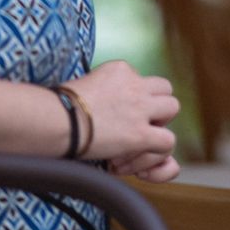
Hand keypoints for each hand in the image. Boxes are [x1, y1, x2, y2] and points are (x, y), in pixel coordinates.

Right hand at [67, 60, 180, 180]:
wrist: (57, 120)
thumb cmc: (57, 107)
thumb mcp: (82, 86)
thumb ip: (98, 90)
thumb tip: (96, 105)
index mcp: (120, 69)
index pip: (141, 80)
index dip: (134, 100)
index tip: (116, 116)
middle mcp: (134, 84)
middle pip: (164, 88)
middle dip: (156, 107)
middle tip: (136, 125)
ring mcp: (140, 108)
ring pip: (172, 108)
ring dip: (159, 125)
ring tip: (137, 139)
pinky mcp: (139, 134)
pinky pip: (167, 142)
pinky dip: (155, 153)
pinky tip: (130, 160)